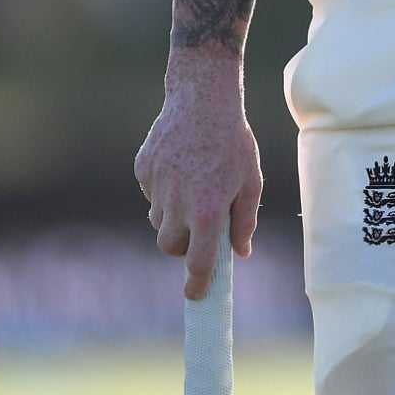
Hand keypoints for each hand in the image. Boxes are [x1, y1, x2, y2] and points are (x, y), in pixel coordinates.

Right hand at [134, 51, 263, 299]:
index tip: (196, 296)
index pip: (199, 263)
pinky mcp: (143, 171)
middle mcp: (177, 204)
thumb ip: (245, 220)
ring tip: (195, 184)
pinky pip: (151, 193)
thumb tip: (240, 253)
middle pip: (171, 246)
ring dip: (173, 215)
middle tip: (200, 226)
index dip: (197, 285)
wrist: (203, 98)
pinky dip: (164, 188)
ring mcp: (156, 188)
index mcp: (207, 210)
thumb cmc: (234, 141)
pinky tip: (181, 164)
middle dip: (183, 245)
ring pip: (158, 220)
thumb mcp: (251, 180)